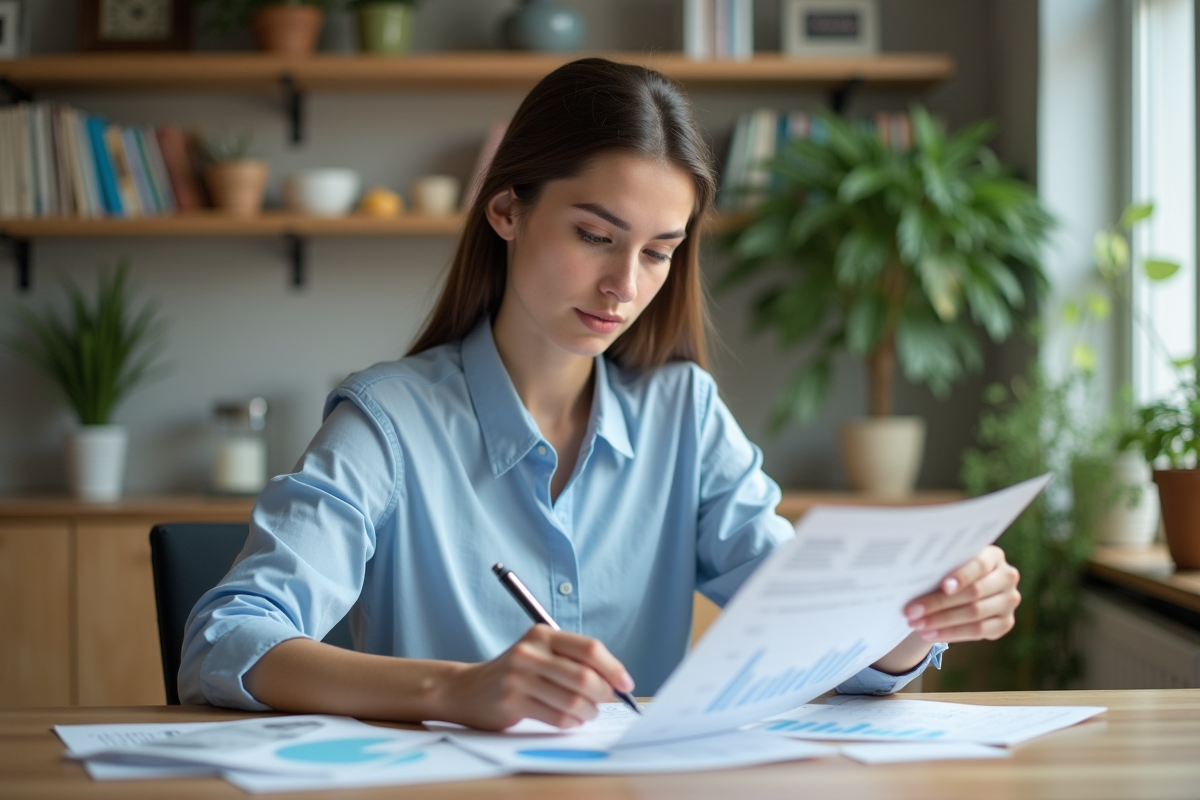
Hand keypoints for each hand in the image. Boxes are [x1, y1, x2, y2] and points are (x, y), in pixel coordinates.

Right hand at [441, 625, 633, 730]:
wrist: (466, 689)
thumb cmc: (513, 673)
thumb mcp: (539, 653)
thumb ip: (572, 660)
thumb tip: (615, 680)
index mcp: (542, 634)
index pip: (589, 648)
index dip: (613, 667)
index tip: (626, 683)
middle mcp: (530, 652)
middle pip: (584, 676)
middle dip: (604, 693)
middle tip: (606, 701)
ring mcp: (519, 677)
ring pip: (573, 700)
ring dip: (589, 711)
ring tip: (587, 712)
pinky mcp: (512, 702)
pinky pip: (557, 717)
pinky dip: (572, 722)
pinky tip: (571, 719)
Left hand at [904, 545, 1020, 642]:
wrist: (964, 590)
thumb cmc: (950, 571)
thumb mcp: (948, 564)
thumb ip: (940, 567)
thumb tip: (913, 576)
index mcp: (994, 556)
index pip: (980, 565)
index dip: (962, 576)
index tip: (943, 586)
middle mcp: (1007, 577)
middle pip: (974, 592)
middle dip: (939, 603)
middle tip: (912, 611)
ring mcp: (1009, 601)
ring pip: (975, 614)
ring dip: (942, 621)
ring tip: (917, 624)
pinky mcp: (1005, 622)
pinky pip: (978, 631)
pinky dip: (951, 634)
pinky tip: (930, 634)